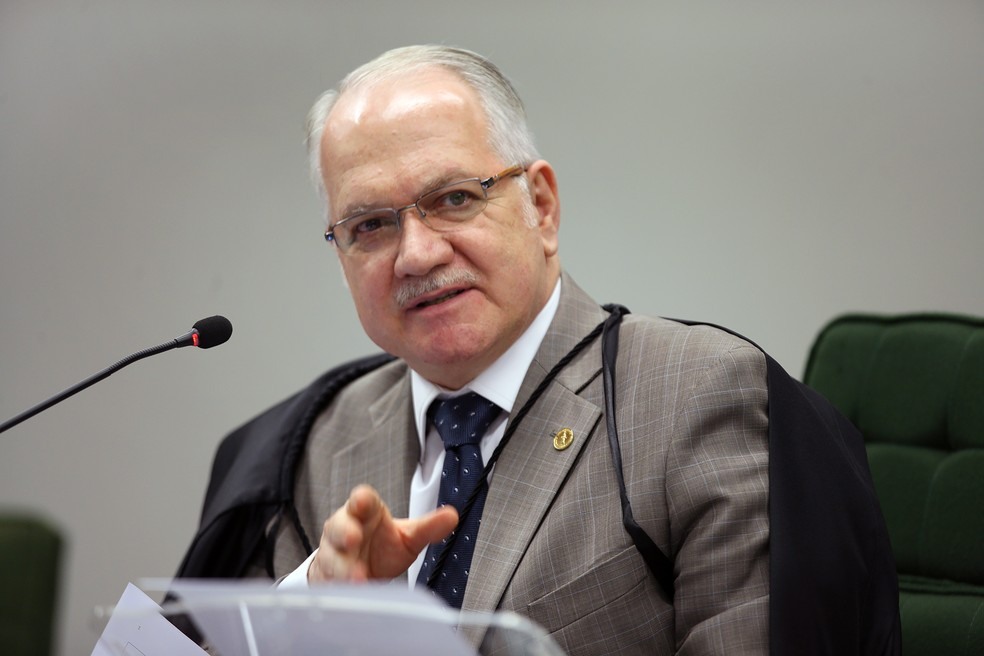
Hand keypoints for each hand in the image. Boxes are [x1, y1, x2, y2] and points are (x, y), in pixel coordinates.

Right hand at [308, 484, 458, 582]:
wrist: (358, 571)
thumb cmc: (381, 546)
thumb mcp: (407, 536)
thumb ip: (428, 528)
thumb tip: (453, 516)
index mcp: (365, 512)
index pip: (361, 500)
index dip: (361, 500)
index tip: (363, 500)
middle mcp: (344, 529)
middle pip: (339, 527)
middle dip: (345, 532)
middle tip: (354, 538)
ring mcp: (333, 554)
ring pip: (332, 558)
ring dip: (343, 568)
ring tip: (358, 578)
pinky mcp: (328, 578)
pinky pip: (329, 582)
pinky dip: (338, 588)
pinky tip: (350, 593)